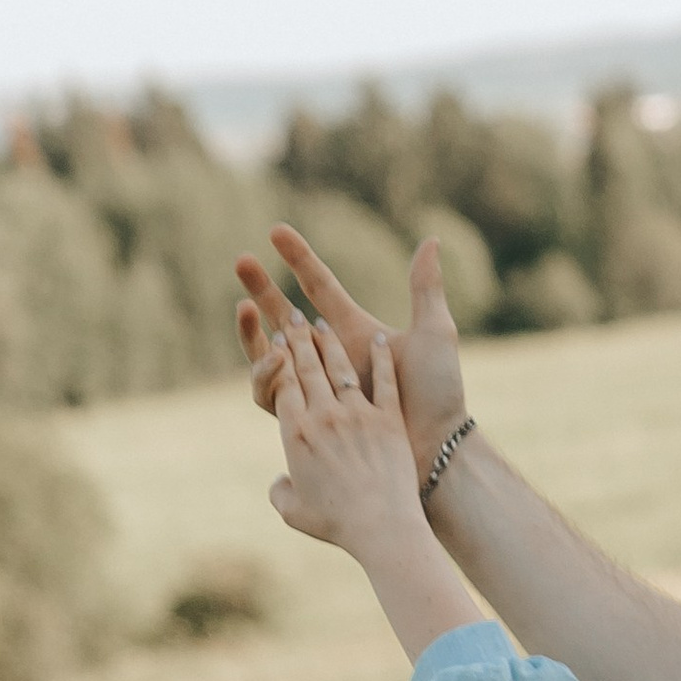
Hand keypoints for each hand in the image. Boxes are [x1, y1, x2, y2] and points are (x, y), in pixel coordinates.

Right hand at [237, 226, 466, 483]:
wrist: (439, 450)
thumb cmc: (440, 394)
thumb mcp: (435, 334)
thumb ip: (426, 287)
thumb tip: (432, 238)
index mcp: (356, 333)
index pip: (320, 289)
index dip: (298, 260)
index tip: (275, 231)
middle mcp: (335, 359)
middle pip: (287, 318)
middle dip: (262, 289)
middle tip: (240, 261)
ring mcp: (323, 390)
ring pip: (275, 358)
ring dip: (259, 333)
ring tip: (250, 311)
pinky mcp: (314, 422)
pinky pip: (281, 396)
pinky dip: (272, 375)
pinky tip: (276, 355)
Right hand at [268, 319, 436, 564]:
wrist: (383, 528)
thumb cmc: (337, 524)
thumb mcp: (294, 512)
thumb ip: (281, 490)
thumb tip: (281, 480)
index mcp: (296, 434)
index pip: (282, 384)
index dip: (277, 360)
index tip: (276, 342)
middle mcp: (325, 417)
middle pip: (306, 368)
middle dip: (297, 338)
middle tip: (292, 317)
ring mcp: (359, 415)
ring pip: (339, 368)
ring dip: (329, 342)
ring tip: (322, 322)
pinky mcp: (389, 420)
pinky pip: (384, 380)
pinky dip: (382, 359)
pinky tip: (380, 340)